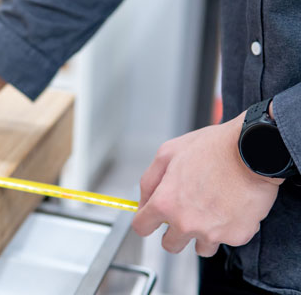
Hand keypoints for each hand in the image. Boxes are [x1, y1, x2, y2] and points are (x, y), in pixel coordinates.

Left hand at [132, 112, 282, 256]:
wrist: (254, 150)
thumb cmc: (212, 148)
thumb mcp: (167, 153)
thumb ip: (149, 182)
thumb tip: (143, 202)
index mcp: (165, 203)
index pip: (141, 228)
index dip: (146, 221)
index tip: (152, 219)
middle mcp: (186, 223)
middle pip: (170, 245)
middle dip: (174, 231)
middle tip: (187, 212)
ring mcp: (212, 233)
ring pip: (201, 247)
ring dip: (203, 233)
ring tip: (213, 208)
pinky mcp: (237, 236)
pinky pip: (227, 239)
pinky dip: (229, 227)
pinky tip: (232, 205)